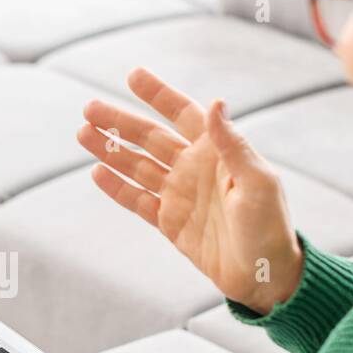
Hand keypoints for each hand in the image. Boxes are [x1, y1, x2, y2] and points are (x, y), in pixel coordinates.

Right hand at [78, 68, 302, 314]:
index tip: (133, 76)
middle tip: (89, 108)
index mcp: (217, 153)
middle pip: (149, 138)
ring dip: (111, 150)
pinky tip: (97, 172)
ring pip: (137, 166)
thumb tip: (215, 102)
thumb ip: (233, 144)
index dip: (159, 95)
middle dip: (120, 122)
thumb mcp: (257, 183)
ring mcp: (179, 195)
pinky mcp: (169, 222)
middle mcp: (194, 169)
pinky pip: (137, 200)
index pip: (183, 114)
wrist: (264, 276)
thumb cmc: (270, 227)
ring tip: (83, 134)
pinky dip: (117, 187)